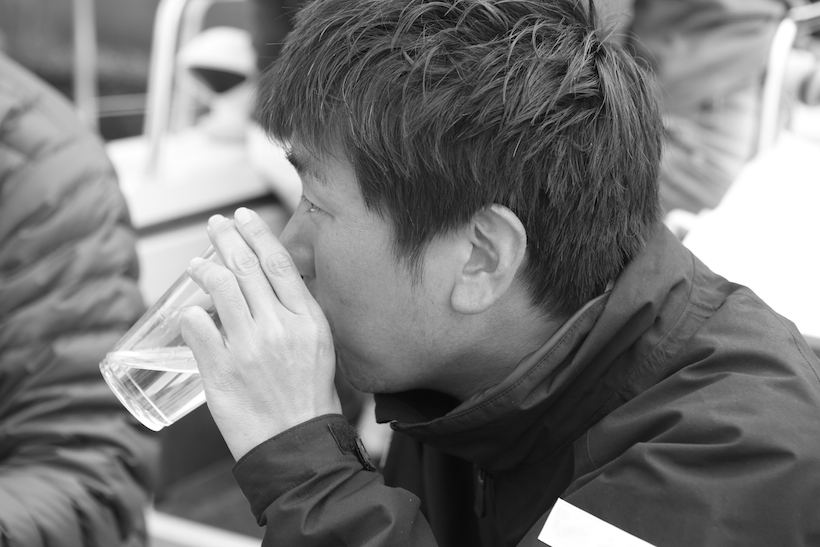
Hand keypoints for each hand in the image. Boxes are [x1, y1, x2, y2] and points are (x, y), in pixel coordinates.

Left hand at [180, 207, 341, 459]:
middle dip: (227, 238)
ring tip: (197, 264)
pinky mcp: (220, 369)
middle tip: (216, 225)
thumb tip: (266, 285)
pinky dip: (191, 313)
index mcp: (308, 320)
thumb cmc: (309, 396)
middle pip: (245, 267)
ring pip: (219, 287)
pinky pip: (197, 326)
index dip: (257, 233)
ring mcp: (248, 347)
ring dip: (204, 268)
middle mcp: (279, 327)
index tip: (244, 216)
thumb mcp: (320, 346)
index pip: (278, 263)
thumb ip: (296, 314)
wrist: (295, 443)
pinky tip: (189, 311)